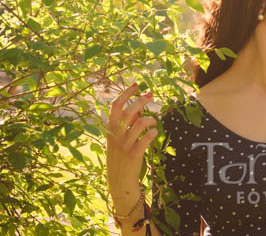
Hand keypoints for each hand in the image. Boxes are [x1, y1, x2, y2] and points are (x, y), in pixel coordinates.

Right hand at [106, 83, 158, 202]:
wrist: (118, 180)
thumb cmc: (120, 155)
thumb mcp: (118, 139)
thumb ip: (126, 124)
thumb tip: (138, 110)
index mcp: (110, 129)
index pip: (115, 106)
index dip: (125, 93)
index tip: (136, 84)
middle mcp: (116, 135)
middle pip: (129, 111)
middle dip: (141, 100)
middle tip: (150, 95)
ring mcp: (125, 145)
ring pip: (139, 124)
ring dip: (149, 119)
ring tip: (153, 121)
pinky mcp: (134, 154)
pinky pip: (146, 139)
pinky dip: (153, 133)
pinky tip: (154, 133)